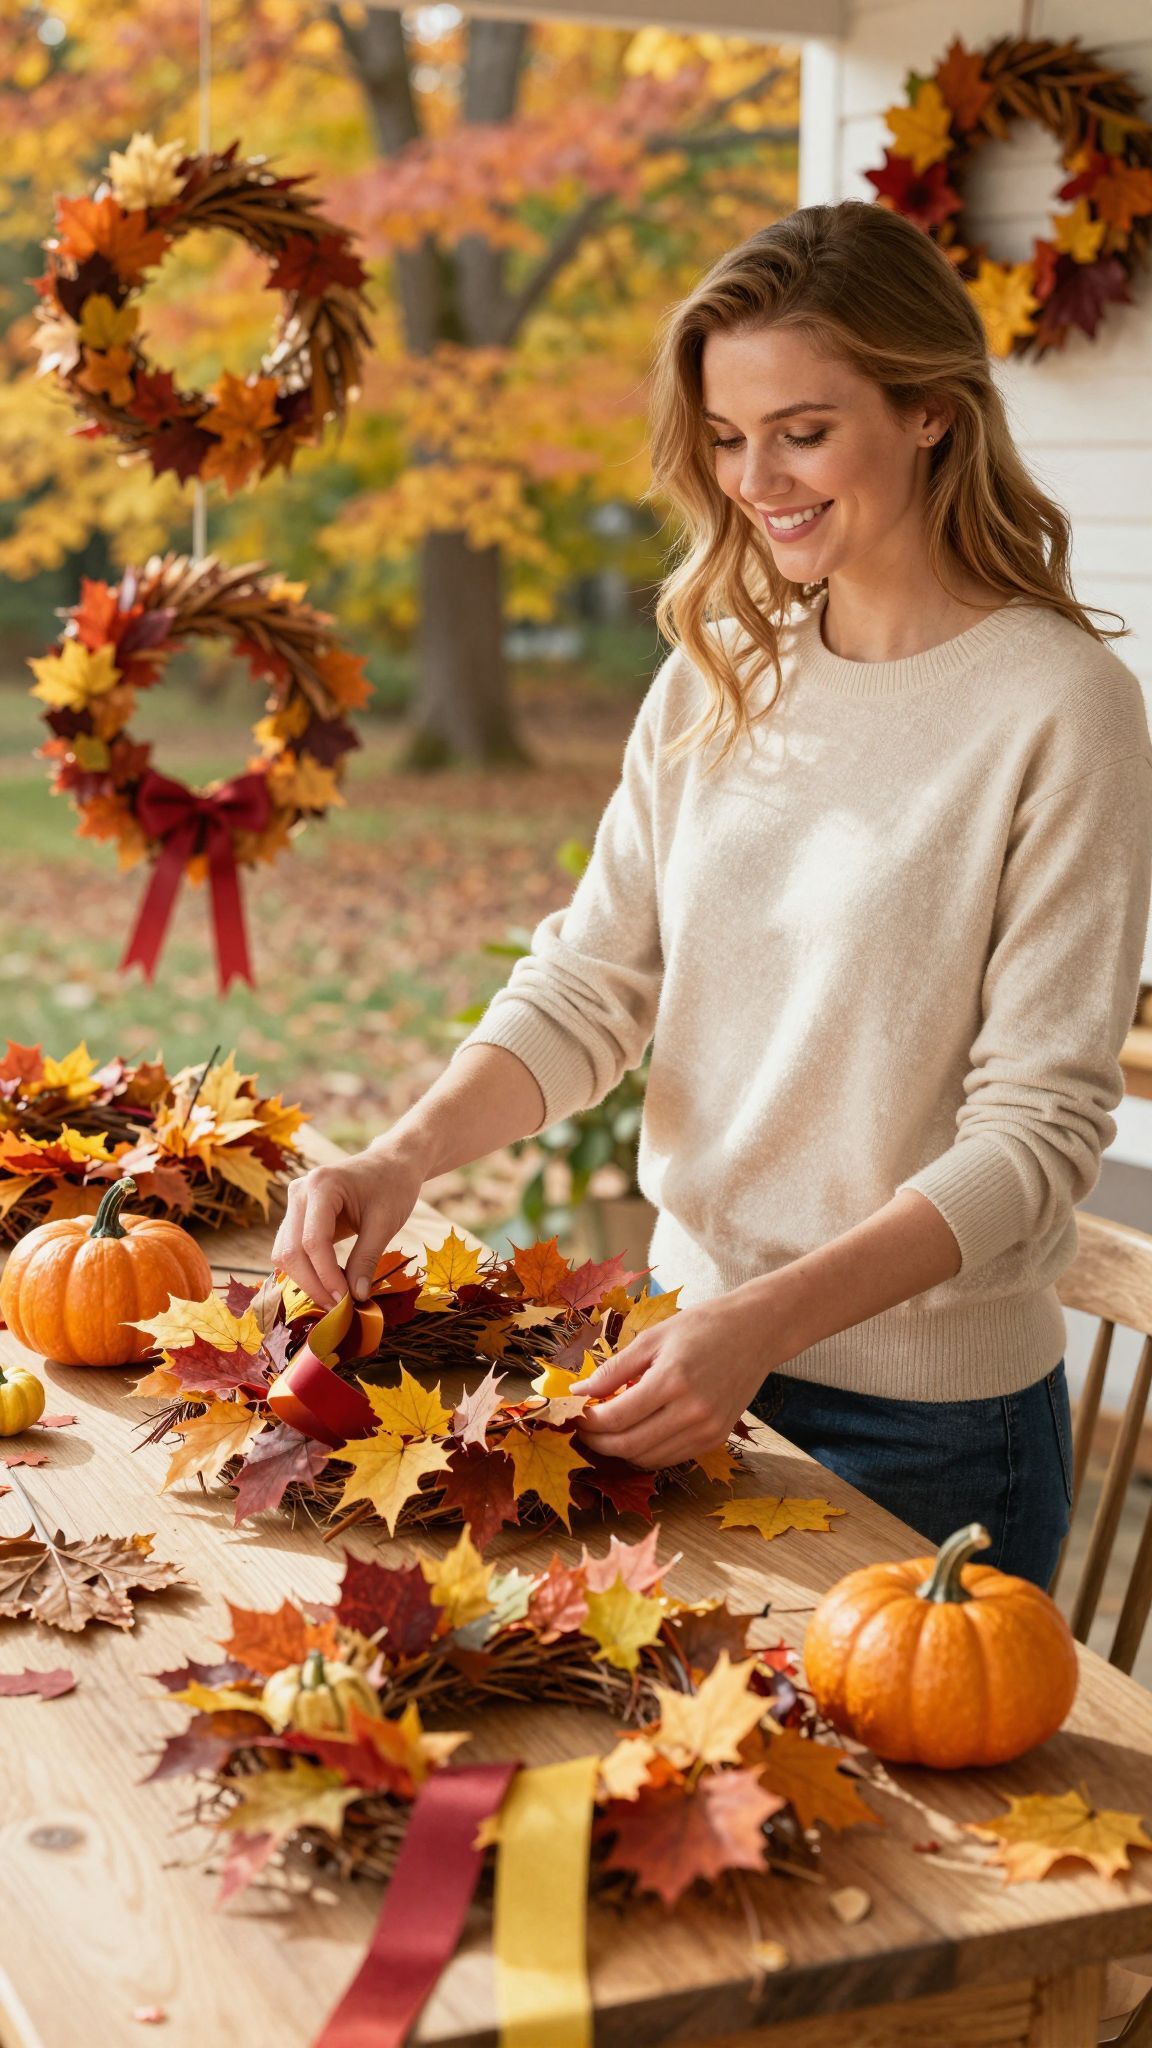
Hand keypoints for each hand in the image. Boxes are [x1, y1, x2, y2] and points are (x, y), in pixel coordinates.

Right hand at [270, 1141, 426, 1308]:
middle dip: (312, 1284)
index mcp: (321, 1185)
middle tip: (338, 1307)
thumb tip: (356, 1297)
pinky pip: (291, 1248)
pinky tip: (329, 1283)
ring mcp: (294, 1201)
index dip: (326, 1276)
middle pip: (291, 1251)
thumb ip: (367, 1259)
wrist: (392, 1163)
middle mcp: (299, 1191)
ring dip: (306, 1280)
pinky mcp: (297, 1213)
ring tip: (335, 1298)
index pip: (313, 1242)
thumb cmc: (393, 1186)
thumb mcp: (385, 1223)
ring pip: (285, 1253)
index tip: (345, 1301)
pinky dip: (307, 1270)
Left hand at [575, 1292, 773, 1468]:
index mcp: (672, 1380)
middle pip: (628, 1446)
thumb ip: (614, 1369)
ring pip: (647, 1459)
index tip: (573, 1412)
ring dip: (620, 1450)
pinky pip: (670, 1458)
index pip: (616, 1418)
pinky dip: (646, 1451)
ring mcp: (707, 1430)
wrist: (757, 1331)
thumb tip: (579, 1392)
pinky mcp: (716, 1439)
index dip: (587, 1421)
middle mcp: (692, 1412)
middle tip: (582, 1427)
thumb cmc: (703, 1326)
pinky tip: (637, 1431)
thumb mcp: (653, 1338)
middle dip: (597, 1441)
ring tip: (607, 1429)